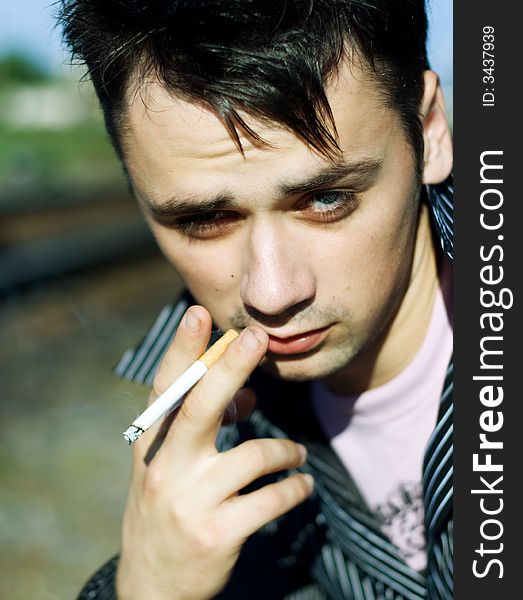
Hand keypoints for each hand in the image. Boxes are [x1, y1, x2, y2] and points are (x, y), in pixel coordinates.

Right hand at [116, 306, 313, 599]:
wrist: (151, 587)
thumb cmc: (167, 509)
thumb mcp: (171, 467)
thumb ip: (202, 428)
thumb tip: (249, 391)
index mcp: (152, 447)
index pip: (166, 389)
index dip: (181, 350)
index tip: (200, 314)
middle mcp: (166, 468)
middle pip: (202, 406)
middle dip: (231, 367)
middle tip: (259, 337)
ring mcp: (191, 502)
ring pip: (255, 455)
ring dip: (286, 451)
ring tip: (298, 455)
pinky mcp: (218, 535)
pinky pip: (272, 498)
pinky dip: (295, 488)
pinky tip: (302, 486)